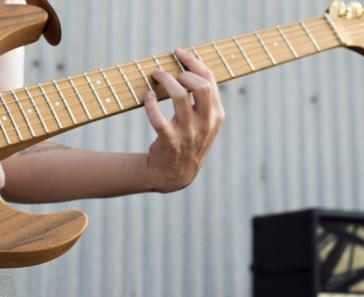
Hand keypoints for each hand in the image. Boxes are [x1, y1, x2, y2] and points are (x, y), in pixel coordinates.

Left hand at [141, 48, 224, 192]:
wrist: (174, 175)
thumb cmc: (187, 141)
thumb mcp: (204, 123)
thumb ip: (203, 100)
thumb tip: (190, 67)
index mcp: (216, 115)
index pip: (210, 80)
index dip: (193, 62)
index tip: (178, 53)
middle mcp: (206, 124)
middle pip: (201, 86)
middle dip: (183, 72)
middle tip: (169, 70)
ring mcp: (188, 134)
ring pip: (179, 97)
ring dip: (165, 81)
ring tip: (155, 75)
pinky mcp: (169, 142)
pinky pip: (158, 118)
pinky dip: (150, 104)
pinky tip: (147, 97)